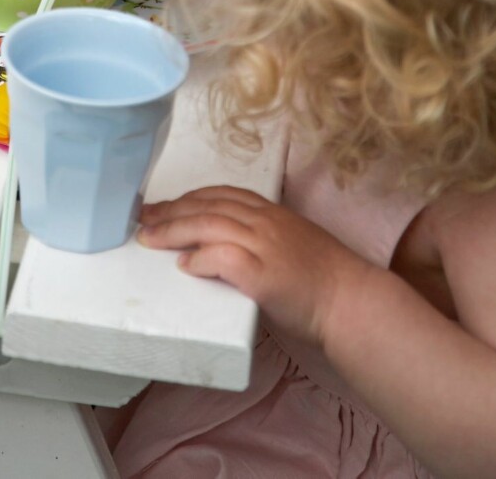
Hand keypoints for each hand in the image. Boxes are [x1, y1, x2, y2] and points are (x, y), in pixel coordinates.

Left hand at [138, 185, 373, 347]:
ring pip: (208, 225)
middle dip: (171, 210)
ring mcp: (264, 245)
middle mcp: (265, 222)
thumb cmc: (325, 280)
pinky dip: (199, 258)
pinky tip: (183, 264)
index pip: (221, 194)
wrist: (352, 302)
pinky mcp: (262, 274)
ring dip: (173, 230)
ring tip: (148, 238)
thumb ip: (260, 238)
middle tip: (142, 218)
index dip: (188, 197)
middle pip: (207, 205)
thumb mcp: (291, 243)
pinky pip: (222, 257)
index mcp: (272, 212)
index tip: (164, 204)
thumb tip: (226, 247)